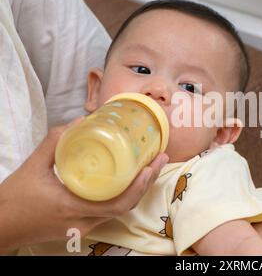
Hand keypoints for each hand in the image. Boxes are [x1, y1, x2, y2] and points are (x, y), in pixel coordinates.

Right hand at [0, 118, 167, 253]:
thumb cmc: (13, 198)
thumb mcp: (32, 166)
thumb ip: (55, 142)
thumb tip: (79, 122)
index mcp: (73, 207)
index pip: (118, 203)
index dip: (139, 186)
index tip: (152, 165)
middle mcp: (83, 222)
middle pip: (126, 207)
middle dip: (147, 184)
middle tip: (159, 160)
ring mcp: (83, 228)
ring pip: (119, 211)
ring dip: (137, 190)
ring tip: (149, 167)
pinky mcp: (80, 228)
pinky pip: (108, 213)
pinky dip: (122, 197)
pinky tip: (127, 180)